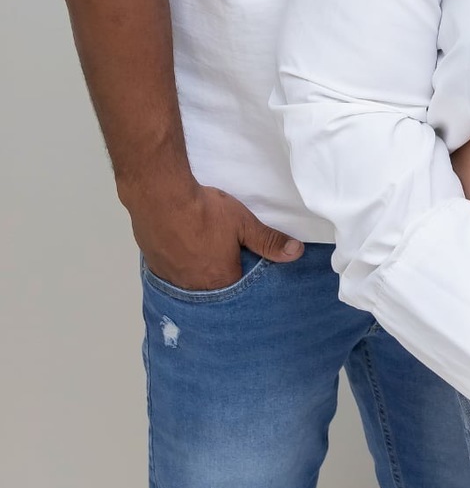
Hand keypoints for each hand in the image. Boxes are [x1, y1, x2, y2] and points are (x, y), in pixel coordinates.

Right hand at [127, 181, 303, 289]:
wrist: (160, 197)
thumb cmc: (205, 211)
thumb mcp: (244, 223)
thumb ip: (269, 240)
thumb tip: (296, 253)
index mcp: (222, 281)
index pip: (239, 290)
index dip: (243, 276)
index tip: (244, 264)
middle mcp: (196, 289)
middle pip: (214, 289)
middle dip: (221, 276)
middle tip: (223, 257)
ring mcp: (173, 281)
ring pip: (192, 284)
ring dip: (199, 274)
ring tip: (204, 255)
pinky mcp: (155, 269)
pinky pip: (172, 275)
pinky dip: (179, 267)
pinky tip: (183, 252)